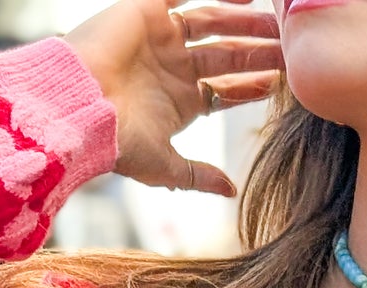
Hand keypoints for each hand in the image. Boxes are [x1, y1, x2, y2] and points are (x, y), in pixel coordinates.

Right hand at [66, 0, 281, 194]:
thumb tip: (232, 191)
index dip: (252, 86)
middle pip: (225, 55)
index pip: (224, 90)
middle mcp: (171, 67)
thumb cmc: (117, 141)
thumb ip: (198, 175)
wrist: (79, 107)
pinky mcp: (144, 10)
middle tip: (287, 48)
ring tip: (273, 21)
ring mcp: (160, 37)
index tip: (279, 85)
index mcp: (178, 101)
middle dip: (256, 52)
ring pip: (211, 24)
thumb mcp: (165, 167)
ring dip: (243, 22)